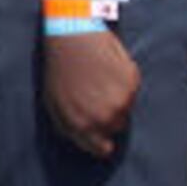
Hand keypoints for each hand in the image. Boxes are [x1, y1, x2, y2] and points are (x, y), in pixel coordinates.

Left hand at [42, 27, 138, 158]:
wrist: (71, 36)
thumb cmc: (59, 69)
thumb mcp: (53, 102)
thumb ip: (68, 126)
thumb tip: (83, 141)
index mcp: (81, 124)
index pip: (102, 149)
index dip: (102, 144)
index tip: (102, 137)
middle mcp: (103, 116)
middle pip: (116, 128)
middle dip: (108, 116)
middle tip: (95, 95)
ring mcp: (120, 100)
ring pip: (126, 109)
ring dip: (117, 98)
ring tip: (99, 79)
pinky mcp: (132, 82)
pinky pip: (133, 90)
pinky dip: (124, 82)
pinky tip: (108, 69)